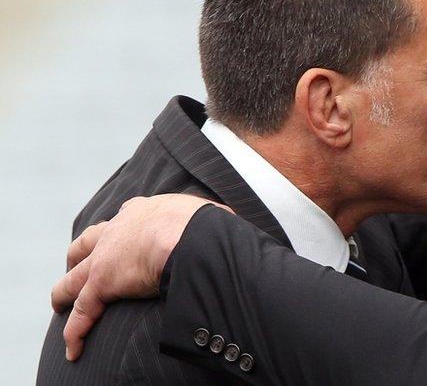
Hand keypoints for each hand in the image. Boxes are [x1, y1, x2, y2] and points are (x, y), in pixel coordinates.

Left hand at [51, 194, 227, 360]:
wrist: (189, 235)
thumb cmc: (205, 223)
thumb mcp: (209, 215)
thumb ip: (211, 221)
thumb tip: (230, 223)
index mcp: (144, 212)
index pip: (125, 217)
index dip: (120, 227)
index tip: (120, 233)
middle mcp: (117, 230)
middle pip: (87, 242)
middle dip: (79, 254)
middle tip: (77, 263)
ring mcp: (105, 258)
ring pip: (73, 278)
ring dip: (63, 292)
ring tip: (59, 304)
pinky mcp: (101, 284)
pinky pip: (82, 313)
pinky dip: (74, 332)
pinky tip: (73, 349)